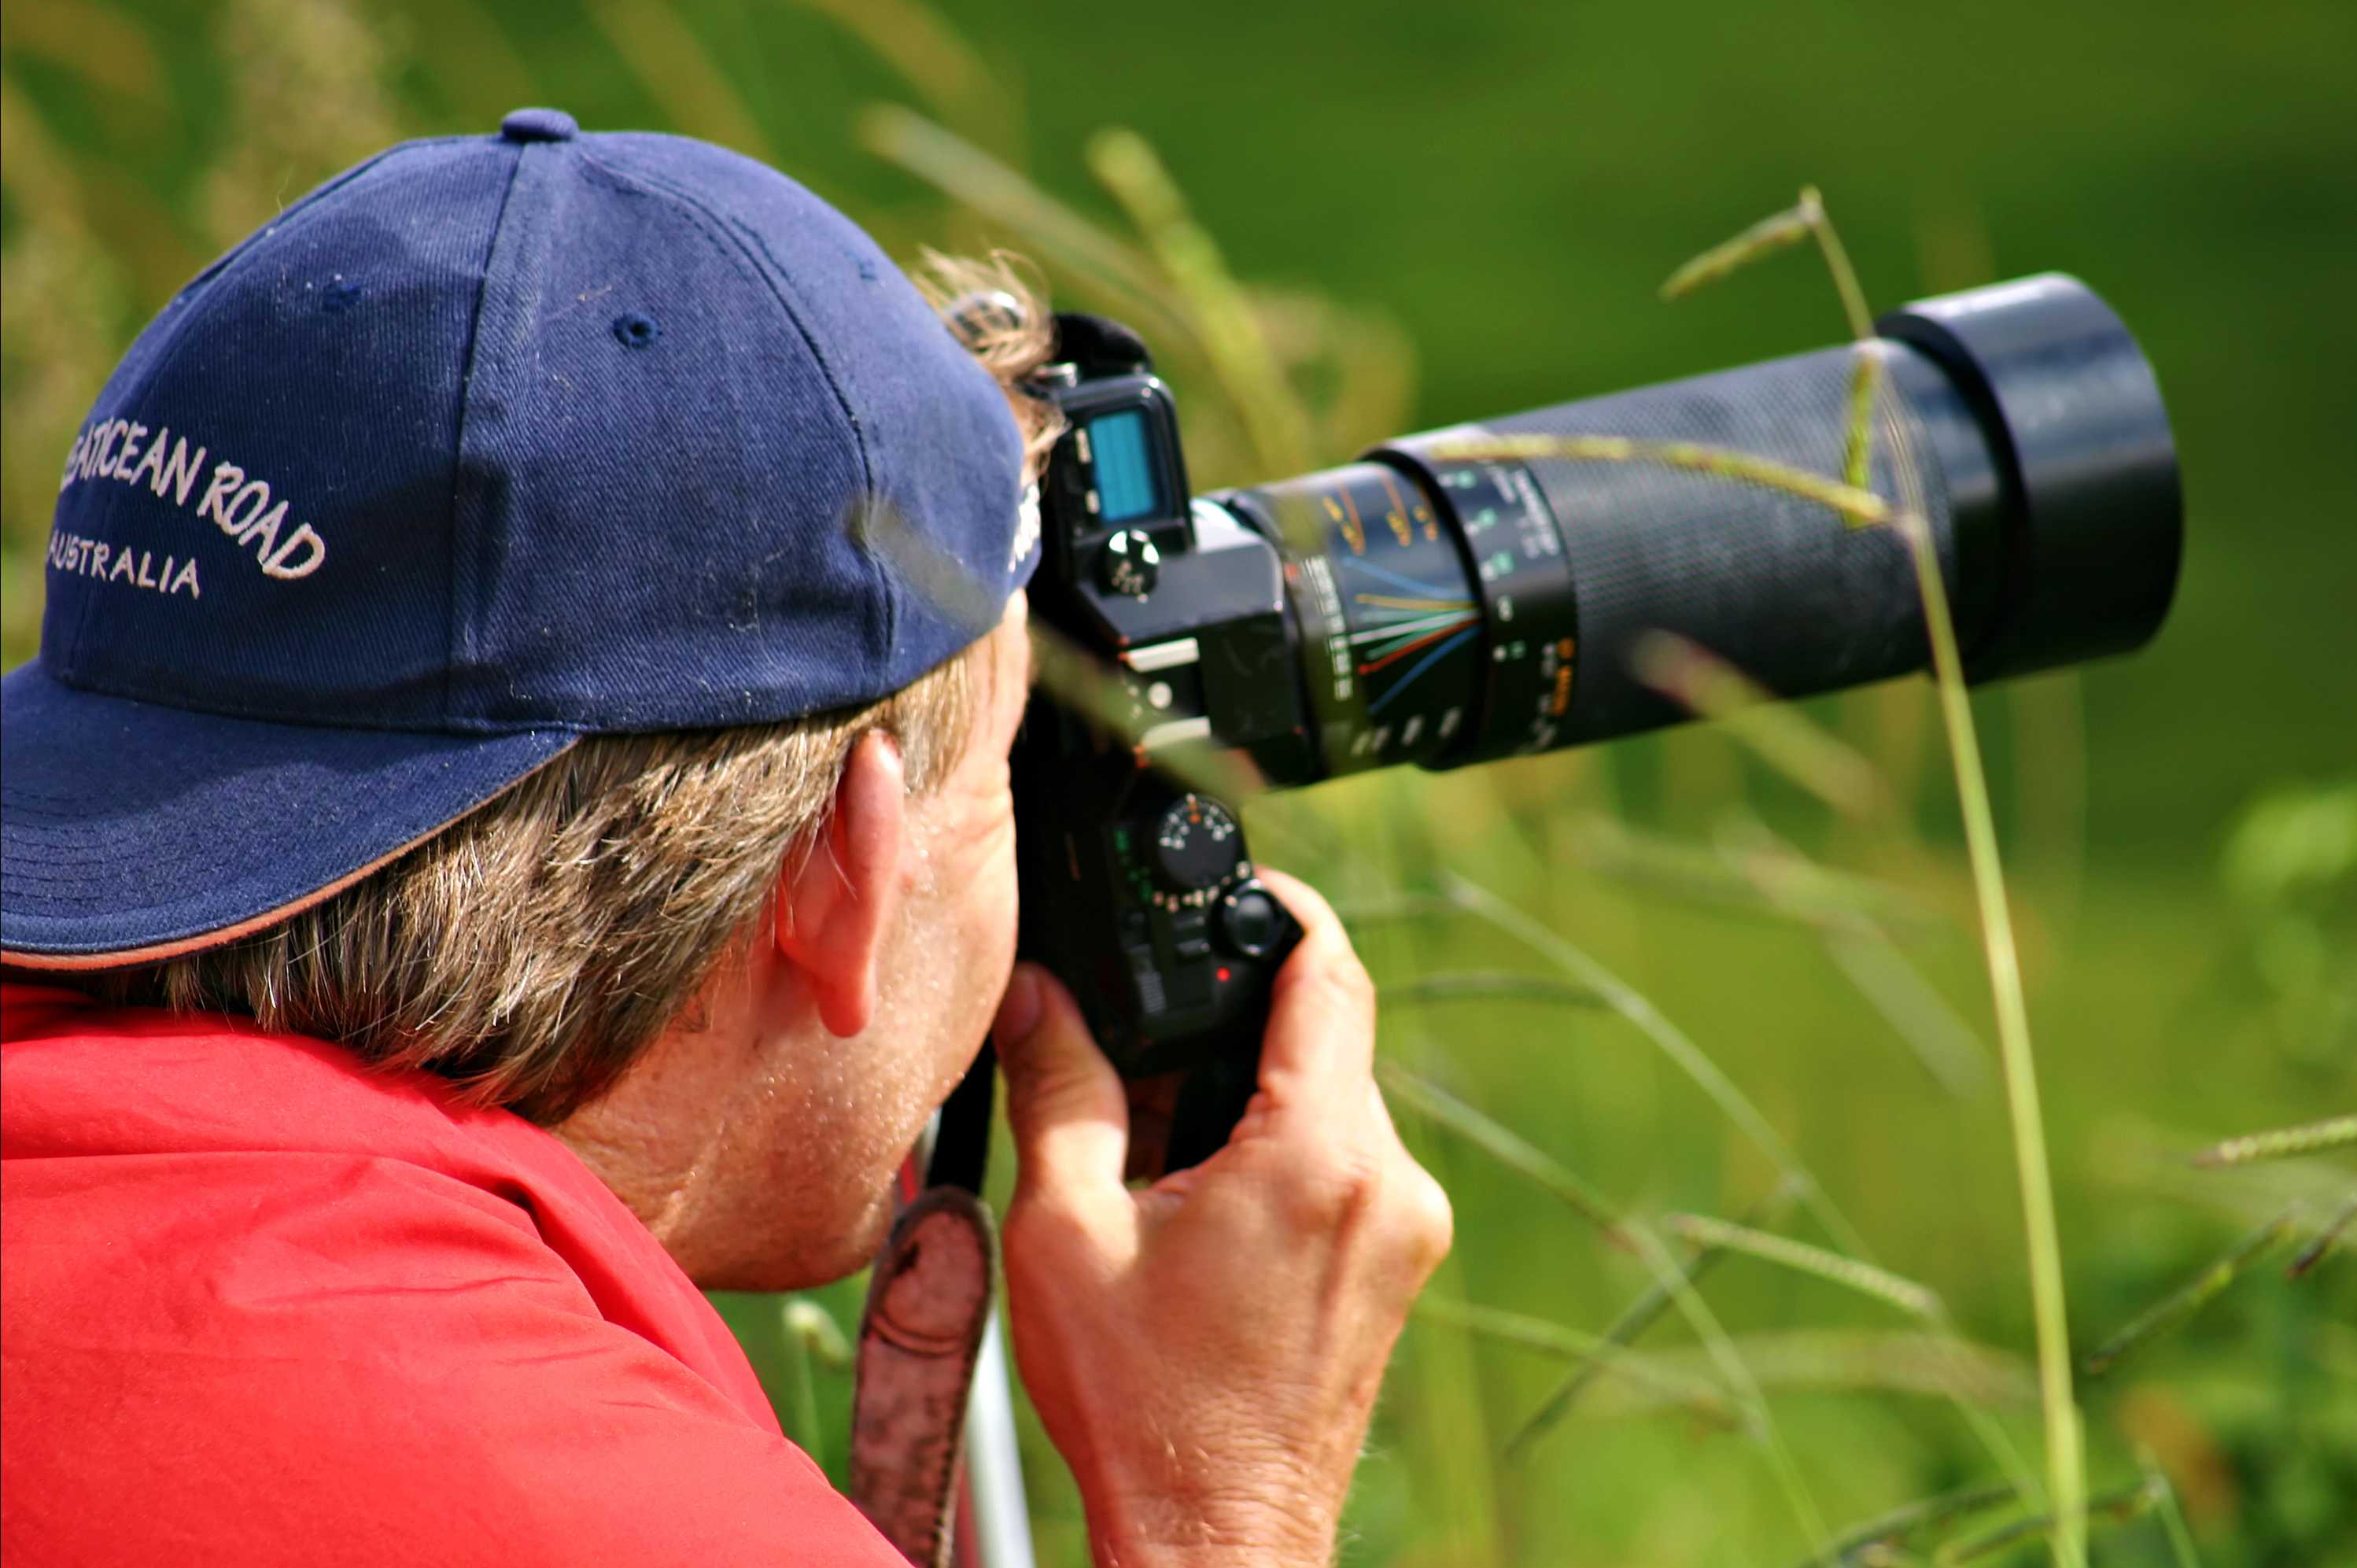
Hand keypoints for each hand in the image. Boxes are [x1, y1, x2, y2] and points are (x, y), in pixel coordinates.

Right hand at [992, 869, 1452, 1566]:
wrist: (1217, 1531)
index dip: (1281, 908)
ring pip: (1339, 1098)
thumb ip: (1061, 1089)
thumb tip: (1043, 997)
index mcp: (1314, 1155)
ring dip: (1260, 1091)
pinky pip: (1352, 1159)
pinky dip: (1287, 1147)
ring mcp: (1407, 1227)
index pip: (1327, 970)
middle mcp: (1386, 1180)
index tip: (1239, 888)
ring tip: (1166, 1149)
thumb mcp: (1068, 1231)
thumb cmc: (1143, 1404)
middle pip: (1330, 1033)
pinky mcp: (1403, 1263)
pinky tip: (1208, 1200)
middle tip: (1151, 1053)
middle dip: (1241, 1021)